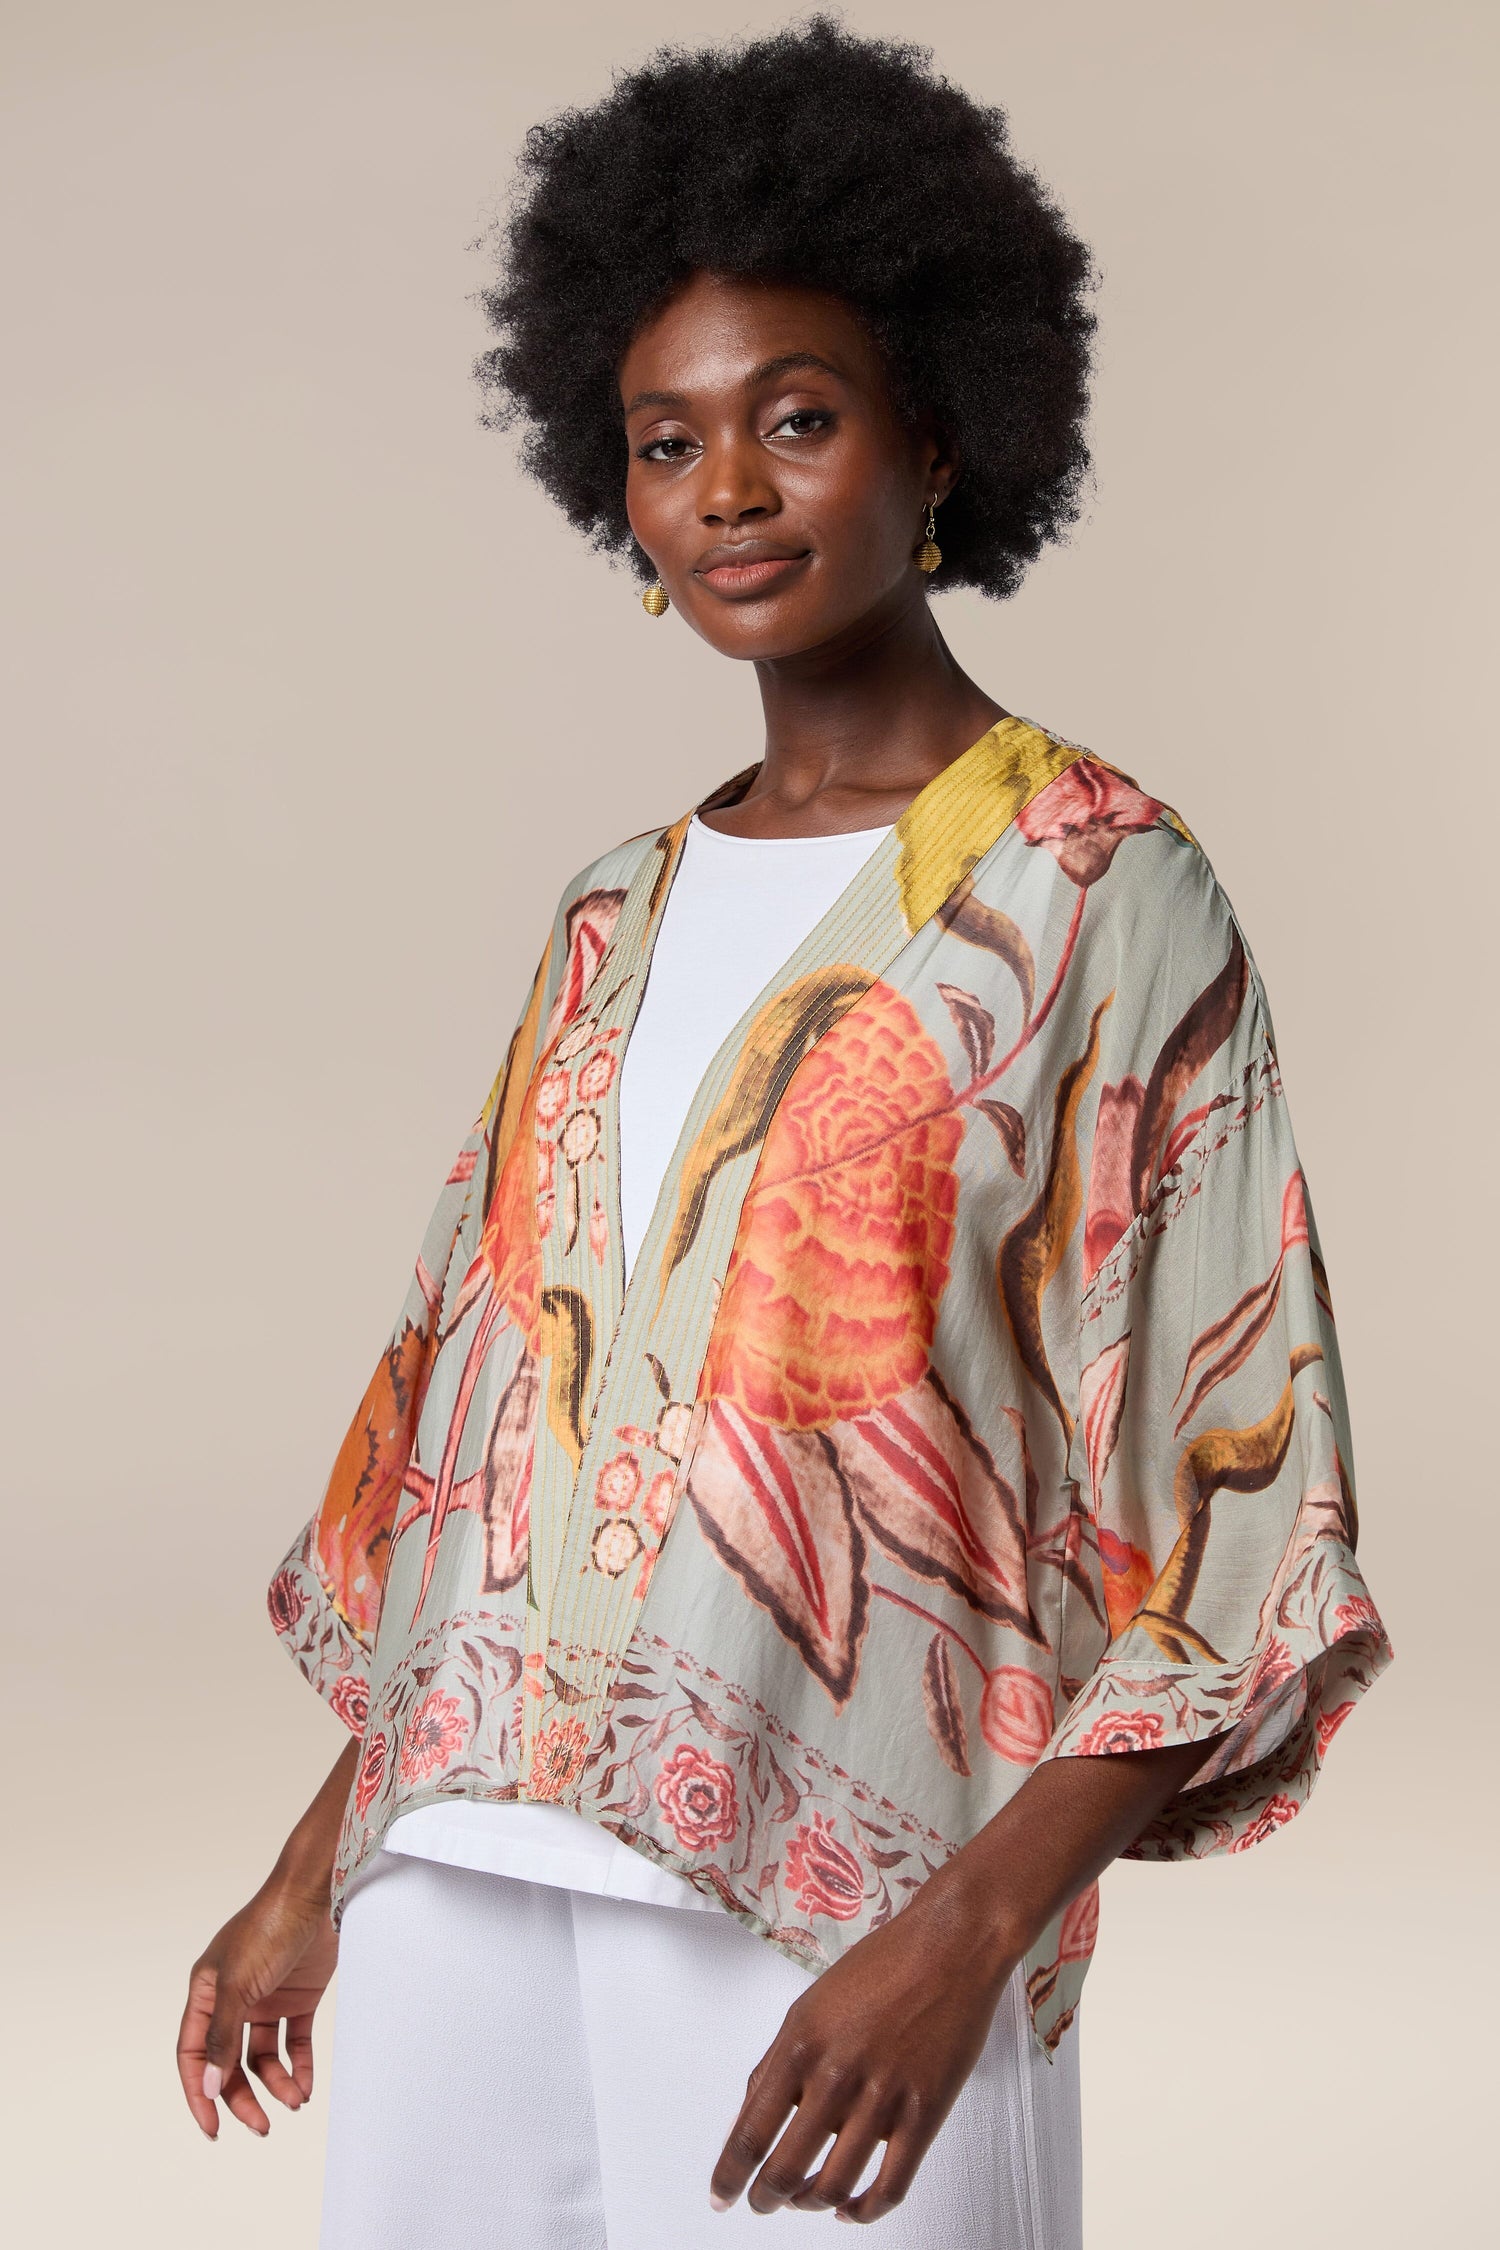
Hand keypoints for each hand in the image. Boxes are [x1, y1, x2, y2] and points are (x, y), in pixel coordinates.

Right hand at [177, 1874, 338, 2139]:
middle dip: (242, 2096)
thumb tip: (209, 2086)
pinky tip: (305, 2085)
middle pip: (229, 2062)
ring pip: (263, 2056)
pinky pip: (294, 2041)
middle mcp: (233, 1998)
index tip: (213, 2127)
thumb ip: (223, 2035)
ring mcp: (266, 1998)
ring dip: (277, 2083)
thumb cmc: (269, 1927)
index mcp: (207, 1992)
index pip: (195, 2053)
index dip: (200, 2092)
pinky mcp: (298, 1996)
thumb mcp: (238, 1983)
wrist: (318, 1893)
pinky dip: (299, 2065)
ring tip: (295, 2101)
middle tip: (261, 2127)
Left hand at [709, 1736, 1219, 2221]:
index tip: (721, 2195)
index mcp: (800, 2043)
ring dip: (809, 2203)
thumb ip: (781, 2059)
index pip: (750, 2130)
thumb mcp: (812, 2003)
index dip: (729, 2174)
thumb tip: (754, 2113)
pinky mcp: (924, 2112)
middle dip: (765, 2197)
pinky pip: (889, 2186)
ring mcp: (882, 2097)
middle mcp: (835, 2074)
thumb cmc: (882, 1965)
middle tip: (760, 2203)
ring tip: (803, 2202)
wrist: (950, 1944)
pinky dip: (865, 2210)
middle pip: (785, 2167)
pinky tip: (852, 2208)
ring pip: (833, 2185)